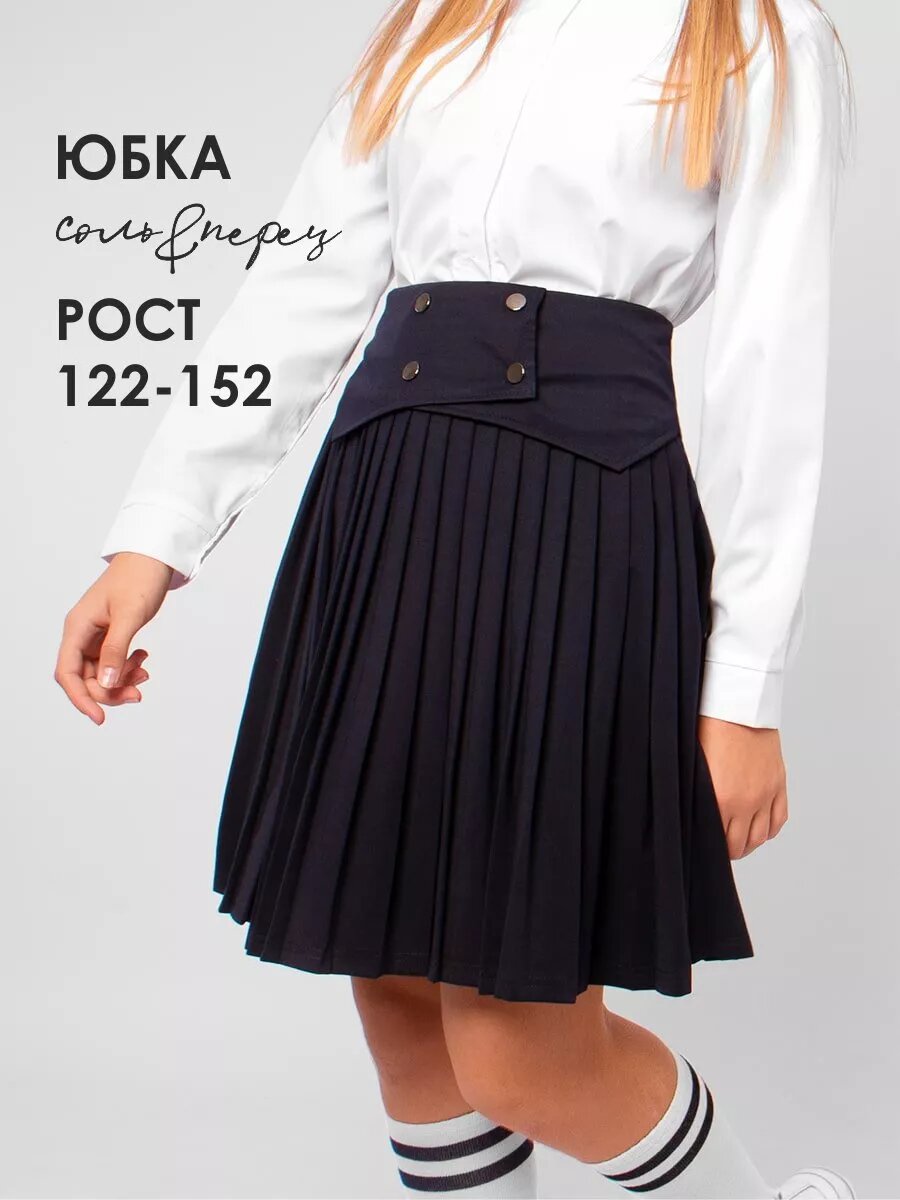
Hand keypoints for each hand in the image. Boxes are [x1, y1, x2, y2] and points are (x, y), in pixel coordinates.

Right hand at [54, 552, 173, 724]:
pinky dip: (126, 668)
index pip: (67, 673)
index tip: (100, 718)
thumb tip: (106, 683)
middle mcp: (81, 633)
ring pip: (100, 673)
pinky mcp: (109, 635)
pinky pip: (112, 662)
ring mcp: (94, 635)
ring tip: (145, 672)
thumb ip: (116, 650)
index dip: (81, 698)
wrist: (151, 559)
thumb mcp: (130, 615)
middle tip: (139, 692)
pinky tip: (143, 660)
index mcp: (77, 627)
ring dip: (120, 680)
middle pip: (83, 678)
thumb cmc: (138, 579)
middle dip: (109, 691)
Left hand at [698, 715, 788, 859]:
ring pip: (761, 837)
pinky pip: (778, 820)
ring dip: (749, 843)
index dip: (711, 848)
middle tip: (721, 847)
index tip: (707, 847)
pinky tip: (758, 828)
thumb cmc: (710, 730)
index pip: (718, 841)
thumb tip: (690, 814)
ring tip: (739, 841)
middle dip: (729, 850)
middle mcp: (746, 802)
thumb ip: (696, 795)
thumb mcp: (695, 766)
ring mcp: (765, 794)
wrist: (738, 707)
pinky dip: (769, 829)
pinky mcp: (778, 784)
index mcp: (721, 799)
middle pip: (741, 844)